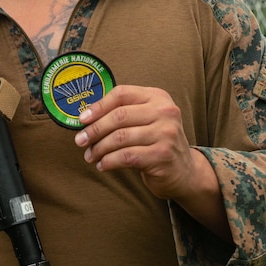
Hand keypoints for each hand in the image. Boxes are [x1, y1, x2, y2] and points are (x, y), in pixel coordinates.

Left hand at [75, 85, 228, 239]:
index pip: (121, 94)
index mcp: (157, 97)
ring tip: (90, 156)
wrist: (184, 171)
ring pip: (120, 138)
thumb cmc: (156, 142)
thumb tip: (85, 118)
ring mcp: (166, 133)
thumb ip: (122, 113)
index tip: (82, 119)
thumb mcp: (145, 120)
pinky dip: (109, 161)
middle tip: (80, 141)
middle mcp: (165, 112)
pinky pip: (127, 156)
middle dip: (94, 130)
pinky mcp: (162, 155)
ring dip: (99, 148)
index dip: (98, 106)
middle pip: (119, 116)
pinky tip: (103, 165)